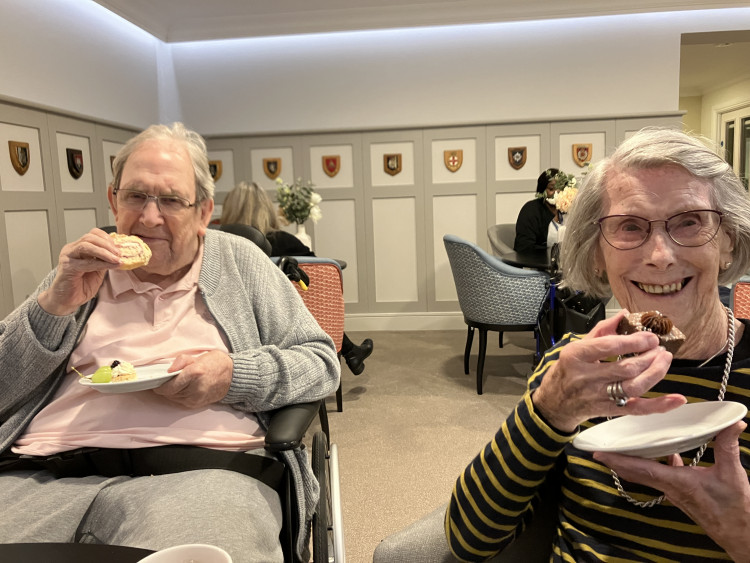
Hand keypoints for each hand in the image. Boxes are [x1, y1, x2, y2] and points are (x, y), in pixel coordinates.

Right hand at [37, 228, 120, 315]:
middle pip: (90, 237)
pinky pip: (86, 262)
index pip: (93, 234)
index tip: (120, 246)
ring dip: (104, 251)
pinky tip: (111, 266)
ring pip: (86, 246)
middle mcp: (71, 249)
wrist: (66, 301)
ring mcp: (68, 257)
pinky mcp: (68, 267)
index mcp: (78, 248)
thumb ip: (105, 261)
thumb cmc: (80, 286)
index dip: (107, 238)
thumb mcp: (98, 270)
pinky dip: (101, 263)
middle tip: (120, 253)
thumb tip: (120, 255)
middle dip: (107, 244)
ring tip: (116, 258)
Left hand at [154, 350, 232, 408]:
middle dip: (164, 388)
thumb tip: (168, 370)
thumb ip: (182, 361)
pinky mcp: (197, 405)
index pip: (169, 385)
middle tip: (163, 381)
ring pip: (173, 398)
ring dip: (170, 392)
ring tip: (173, 384)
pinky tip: (180, 389)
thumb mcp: (199, 356)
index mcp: (195, 373)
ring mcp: (197, 398)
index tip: (155, 382)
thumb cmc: (216, 363)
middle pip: (170, 393)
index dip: (159, 385)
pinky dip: (177, 396)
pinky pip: (180, 402)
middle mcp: (196, 388)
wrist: (233, 377)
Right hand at [532, 310, 684, 431]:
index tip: (649, 336)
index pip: (609, 347)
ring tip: (664, 360)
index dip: (634, 341)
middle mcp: (587, 378)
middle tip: (660, 348)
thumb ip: (601, 331)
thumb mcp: (575, 347)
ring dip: (655, 373)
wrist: (554, 403)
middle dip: (649, 356)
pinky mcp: (609, 410)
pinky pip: (638, 409)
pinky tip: (676, 399)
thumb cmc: (565, 372)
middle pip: (625, 368)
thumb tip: (625, 314)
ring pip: (633, 387)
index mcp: (576, 357)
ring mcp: (599, 396)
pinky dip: (659, 405)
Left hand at [595, 422, 749, 560]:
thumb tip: (732, 423)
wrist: (740, 535)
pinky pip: (661, 476)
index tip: (598, 453)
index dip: (618, 460)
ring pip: (646, 474)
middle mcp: (670, 488)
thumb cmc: (734, 509)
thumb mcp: (732, 474)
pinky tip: (668, 455)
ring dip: (632, 462)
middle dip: (616, 460)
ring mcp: (674, 493)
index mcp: (676, 482)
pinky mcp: (681, 495)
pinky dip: (657, 464)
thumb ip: (727, 446)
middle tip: (600, 447)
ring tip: (622, 446)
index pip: (640, 468)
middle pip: (635, 472)